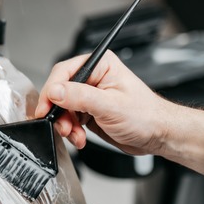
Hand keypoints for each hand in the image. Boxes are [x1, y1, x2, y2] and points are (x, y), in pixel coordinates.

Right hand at [35, 51, 169, 154]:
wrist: (158, 135)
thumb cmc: (146, 116)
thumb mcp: (110, 106)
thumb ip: (80, 97)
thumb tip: (55, 91)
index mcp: (101, 66)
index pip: (64, 72)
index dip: (51, 91)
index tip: (45, 108)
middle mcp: (93, 78)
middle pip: (60, 91)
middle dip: (59, 112)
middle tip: (62, 126)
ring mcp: (90, 96)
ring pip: (63, 108)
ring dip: (66, 125)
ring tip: (76, 135)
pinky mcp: (89, 112)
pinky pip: (70, 119)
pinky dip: (72, 131)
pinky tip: (81, 138)